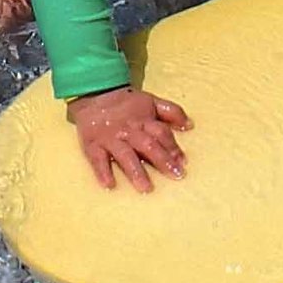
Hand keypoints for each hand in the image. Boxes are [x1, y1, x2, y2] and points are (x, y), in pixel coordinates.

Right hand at [68, 85, 191, 189]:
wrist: (94, 94)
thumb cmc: (126, 103)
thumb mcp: (151, 101)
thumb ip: (171, 112)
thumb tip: (190, 125)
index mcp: (144, 120)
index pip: (161, 134)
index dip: (173, 147)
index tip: (183, 163)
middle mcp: (129, 131)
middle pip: (148, 146)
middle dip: (163, 161)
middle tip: (175, 176)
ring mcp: (110, 139)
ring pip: (125, 155)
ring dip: (136, 171)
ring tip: (146, 188)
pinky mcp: (93, 145)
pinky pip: (97, 159)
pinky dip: (103, 172)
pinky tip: (109, 185)